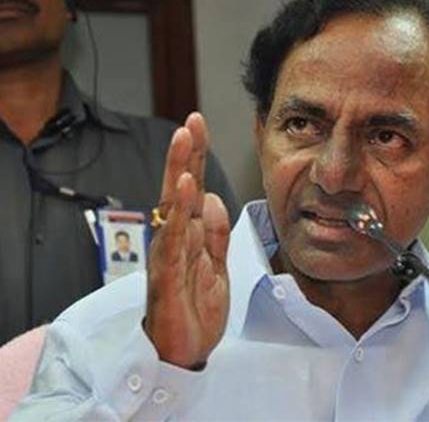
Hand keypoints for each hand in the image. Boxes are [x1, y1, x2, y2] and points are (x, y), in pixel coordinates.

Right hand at [144, 112, 229, 368]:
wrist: (184, 352)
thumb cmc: (195, 308)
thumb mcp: (217, 266)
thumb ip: (217, 234)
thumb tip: (213, 198)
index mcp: (189, 236)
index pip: (192, 189)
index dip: (195, 158)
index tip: (198, 125)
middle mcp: (175, 239)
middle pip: (178, 189)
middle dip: (185, 154)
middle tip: (190, 121)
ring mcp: (168, 255)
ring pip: (172, 207)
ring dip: (179, 171)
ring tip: (184, 139)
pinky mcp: (166, 276)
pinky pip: (173, 240)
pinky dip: (178, 213)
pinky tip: (182, 189)